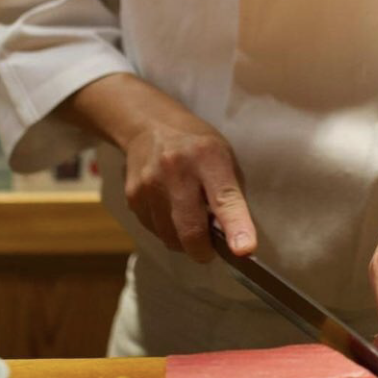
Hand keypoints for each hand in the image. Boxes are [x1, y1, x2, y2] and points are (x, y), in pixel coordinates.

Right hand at [122, 107, 256, 265]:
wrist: (150, 127)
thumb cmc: (197, 148)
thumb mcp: (224, 160)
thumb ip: (231, 199)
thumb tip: (235, 243)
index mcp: (209, 158)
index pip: (225, 199)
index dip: (236, 227)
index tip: (244, 250)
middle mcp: (177, 170)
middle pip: (191, 229)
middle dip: (203, 251)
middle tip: (210, 251)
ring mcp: (150, 184)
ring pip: (170, 237)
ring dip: (184, 241)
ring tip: (189, 218)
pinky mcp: (133, 197)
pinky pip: (155, 231)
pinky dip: (167, 231)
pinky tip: (170, 210)